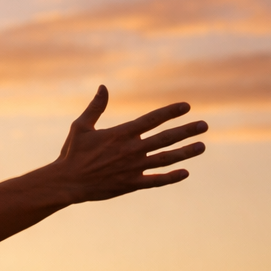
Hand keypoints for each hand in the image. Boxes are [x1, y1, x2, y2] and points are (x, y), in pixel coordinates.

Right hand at [54, 85, 207, 202]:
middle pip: (165, 138)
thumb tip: (103, 87)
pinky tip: (185, 173)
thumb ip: (96, 107)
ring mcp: (133, 168)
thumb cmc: (72, 153)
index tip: (187, 106)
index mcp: (120, 134)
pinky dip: (171, 177)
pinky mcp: (130, 184)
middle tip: (204, 125)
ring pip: (166, 159)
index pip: (152, 119)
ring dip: (186, 152)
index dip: (170, 112)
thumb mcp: (81, 126)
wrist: (66, 182)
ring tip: (202, 146)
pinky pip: (155, 181)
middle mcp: (131, 150)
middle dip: (187, 130)